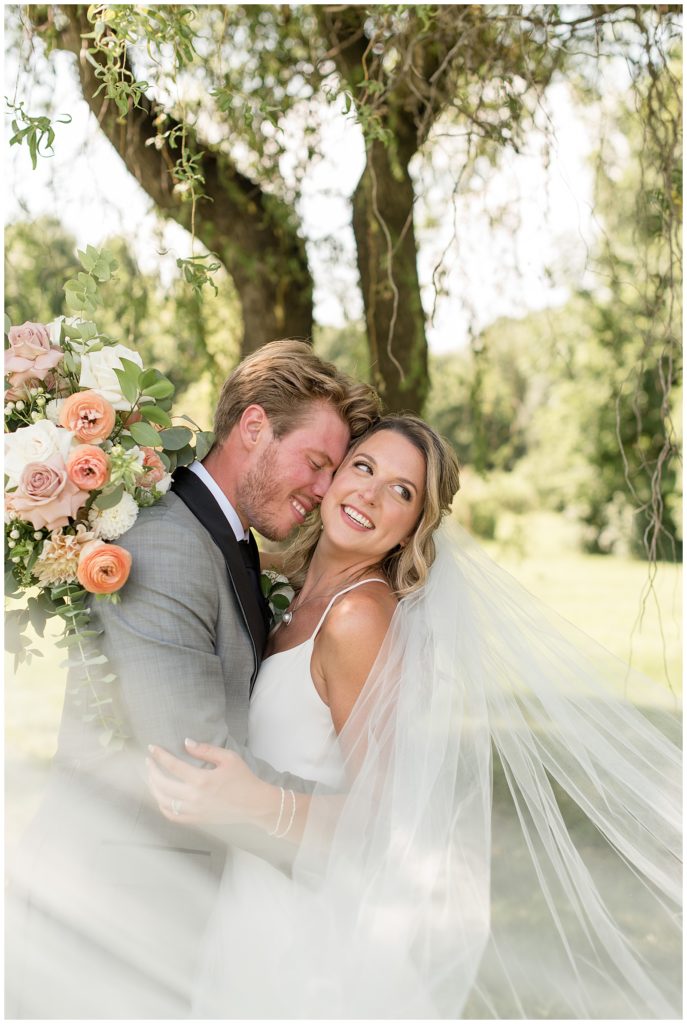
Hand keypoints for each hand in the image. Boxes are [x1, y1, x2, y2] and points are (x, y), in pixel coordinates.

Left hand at [146, 738, 277, 828]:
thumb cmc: (244, 779)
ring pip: (164, 802)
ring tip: (152, 778)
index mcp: (202, 780)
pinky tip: (161, 798)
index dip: (159, 756)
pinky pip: (172, 816)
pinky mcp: (197, 820)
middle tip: (149, 762)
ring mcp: (194, 811)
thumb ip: (206, 750)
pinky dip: (163, 807)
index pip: (172, 766)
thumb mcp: (228, 758)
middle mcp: (195, 797)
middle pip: (162, 784)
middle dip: (152, 772)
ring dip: (154, 789)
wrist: (255, 804)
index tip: (152, 748)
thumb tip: (187, 743)